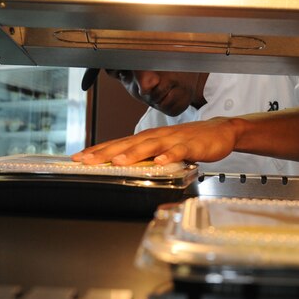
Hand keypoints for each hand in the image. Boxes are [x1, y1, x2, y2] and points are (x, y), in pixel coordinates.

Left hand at [71, 117, 241, 165]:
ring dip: (134, 153)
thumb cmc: (189, 141)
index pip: (119, 143)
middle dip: (107, 152)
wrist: (219, 132)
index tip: (79, 157)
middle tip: (87, 160)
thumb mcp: (163, 149)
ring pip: (151, 146)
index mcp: (148, 138)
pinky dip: (170, 156)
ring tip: (118, 161)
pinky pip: (180, 151)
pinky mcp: (192, 145)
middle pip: (128, 144)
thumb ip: (145, 157)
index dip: (99, 150)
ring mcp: (174, 140)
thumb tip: (122, 166)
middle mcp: (157, 136)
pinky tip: (161, 161)